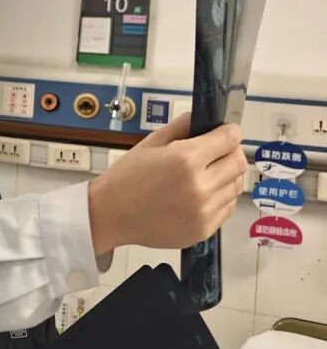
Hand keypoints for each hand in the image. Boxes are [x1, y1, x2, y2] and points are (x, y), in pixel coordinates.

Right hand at [88, 115, 245, 255]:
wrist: (110, 215)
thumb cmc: (126, 177)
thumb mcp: (150, 143)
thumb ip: (181, 127)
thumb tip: (206, 119)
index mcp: (186, 159)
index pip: (230, 139)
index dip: (229, 132)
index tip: (224, 133)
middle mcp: (200, 186)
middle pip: (239, 163)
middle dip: (230, 153)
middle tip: (215, 154)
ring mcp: (204, 211)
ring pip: (236, 186)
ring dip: (226, 177)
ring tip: (206, 176)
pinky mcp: (204, 229)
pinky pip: (227, 208)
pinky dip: (220, 198)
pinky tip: (200, 195)